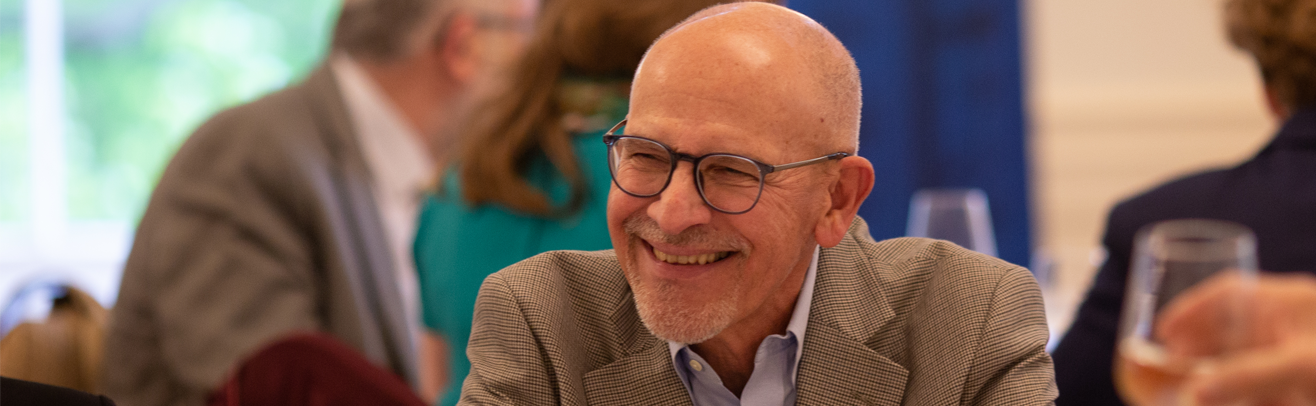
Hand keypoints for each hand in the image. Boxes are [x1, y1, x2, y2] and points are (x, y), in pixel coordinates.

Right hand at [1157, 273, 1315, 405]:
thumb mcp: (1299, 366)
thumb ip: (1247, 376)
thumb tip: (1195, 392)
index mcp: (1288, 302)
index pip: (1229, 292)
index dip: (1191, 308)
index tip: (1164, 330)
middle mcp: (1288, 322)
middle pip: (1230, 325)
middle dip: (1197, 343)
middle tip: (1171, 361)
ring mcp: (1294, 351)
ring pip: (1242, 355)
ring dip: (1214, 370)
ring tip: (1189, 384)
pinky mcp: (1299, 381)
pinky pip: (1261, 381)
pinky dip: (1239, 391)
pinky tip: (1218, 399)